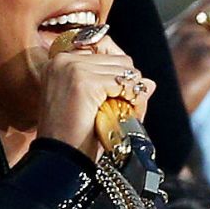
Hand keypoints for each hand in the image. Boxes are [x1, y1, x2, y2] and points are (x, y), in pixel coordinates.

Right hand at [38, 33, 152, 159]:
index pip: (105, 48)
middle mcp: (64, 60)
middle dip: (127, 85)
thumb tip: (150, 83)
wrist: (60, 160)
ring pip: (125, 70)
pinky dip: (130, 101)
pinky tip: (121, 117)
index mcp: (60, 62)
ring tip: (120, 116)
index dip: (118, 74)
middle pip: (119, 59)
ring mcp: (73, 68)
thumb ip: (118, 88)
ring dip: (130, 94)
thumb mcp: (94, 107)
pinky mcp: (84, 81)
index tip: (118, 96)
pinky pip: (124, 84)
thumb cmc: (73, 138)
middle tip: (123, 111)